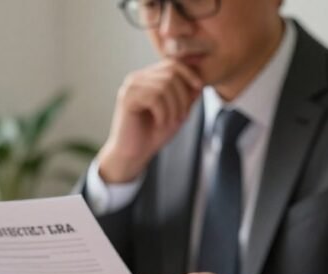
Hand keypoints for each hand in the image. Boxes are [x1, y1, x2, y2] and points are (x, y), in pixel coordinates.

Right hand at [97, 60, 202, 182]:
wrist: (133, 155)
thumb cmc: (153, 135)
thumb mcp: (177, 114)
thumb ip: (187, 98)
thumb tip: (201, 82)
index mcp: (147, 79)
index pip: (171, 64)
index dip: (189, 73)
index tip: (199, 88)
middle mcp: (137, 79)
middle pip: (170, 72)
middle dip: (183, 95)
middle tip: (183, 117)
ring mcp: (130, 87)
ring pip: (164, 85)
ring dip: (174, 107)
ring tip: (172, 122)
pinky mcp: (127, 98)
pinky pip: (154, 97)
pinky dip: (163, 112)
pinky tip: (159, 123)